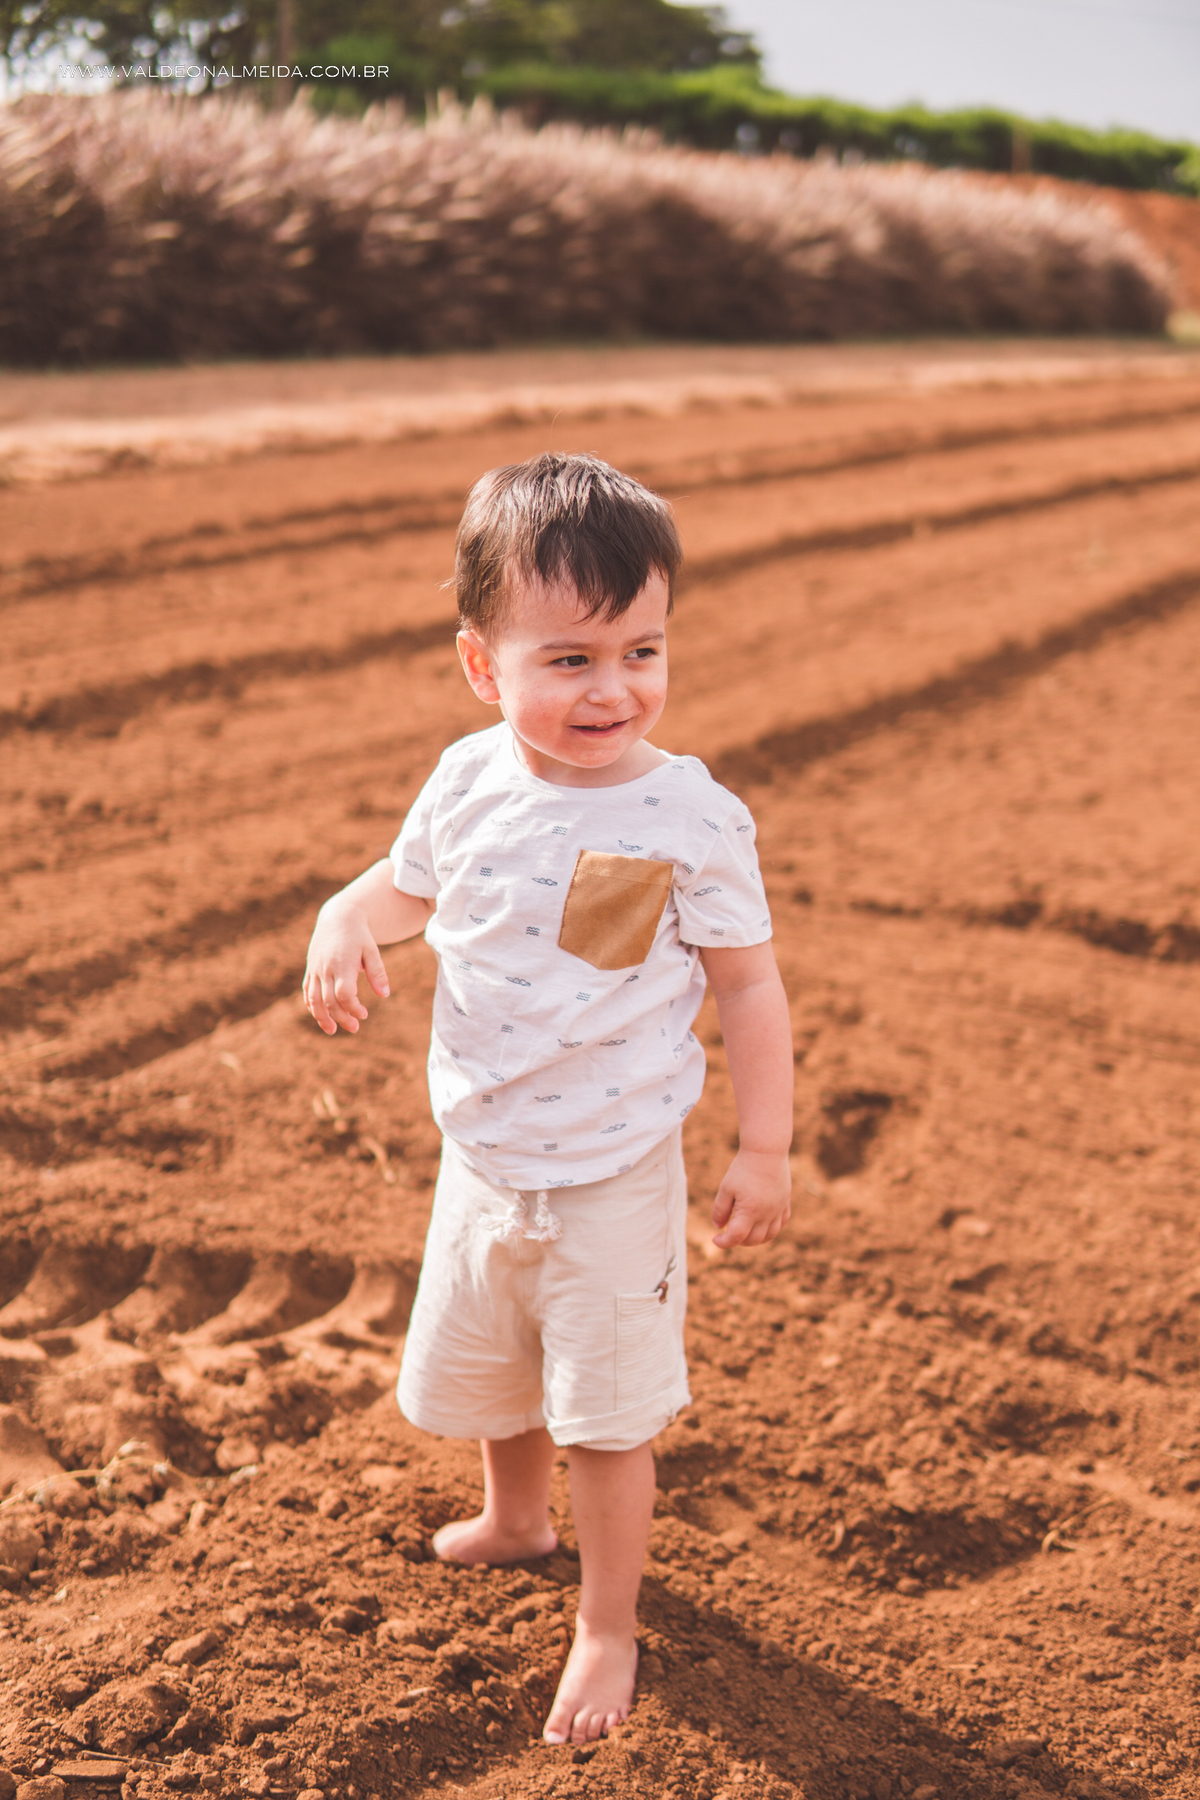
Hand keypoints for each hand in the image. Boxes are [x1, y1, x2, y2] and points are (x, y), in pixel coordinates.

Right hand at [303, 900, 389, 1034]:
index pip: (343, 994)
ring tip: (332, 1031)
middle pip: (329, 1001)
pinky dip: (312, 1005)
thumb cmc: (359, 935)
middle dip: (341, 1018)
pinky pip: (307, 991)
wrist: (338, 917)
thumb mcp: (372, 951)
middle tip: (355, 1028)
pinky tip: (321, 1017)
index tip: (364, 1014)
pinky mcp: (311, 969)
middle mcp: (325, 968)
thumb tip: (385, 995)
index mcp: (342, 964)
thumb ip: (378, 973)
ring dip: (322, 1017)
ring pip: (314, 999)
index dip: (353, 1008)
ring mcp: (315, 969)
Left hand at [711, 1149, 790, 1249]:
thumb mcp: (726, 1188)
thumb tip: (718, 1227)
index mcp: (750, 1212)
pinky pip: (781, 1224)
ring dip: (755, 1239)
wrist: (766, 1151)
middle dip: (739, 1241)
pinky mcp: (785, 1203)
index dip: (724, 1242)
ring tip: (744, 1231)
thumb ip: (720, 1209)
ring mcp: (778, 1210)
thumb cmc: (743, 1168)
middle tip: (728, 1232)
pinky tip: (761, 1223)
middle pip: (753, 1240)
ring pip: (769, 1236)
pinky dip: (770, 1229)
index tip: (715, 1239)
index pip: (736, 1237)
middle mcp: (766, 1214)